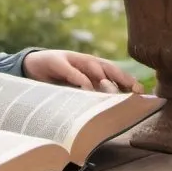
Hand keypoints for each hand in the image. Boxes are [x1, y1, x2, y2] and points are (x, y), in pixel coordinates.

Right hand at [23, 49, 141, 93]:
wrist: (30, 65)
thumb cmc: (56, 79)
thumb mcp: (75, 87)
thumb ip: (89, 94)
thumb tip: (110, 111)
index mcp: (92, 68)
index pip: (114, 72)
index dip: (128, 80)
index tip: (142, 92)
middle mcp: (85, 61)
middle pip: (109, 67)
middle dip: (124, 77)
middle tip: (135, 90)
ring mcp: (72, 59)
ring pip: (94, 66)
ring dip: (105, 77)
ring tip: (113, 89)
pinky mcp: (58, 61)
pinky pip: (72, 71)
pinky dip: (81, 79)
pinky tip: (87, 88)